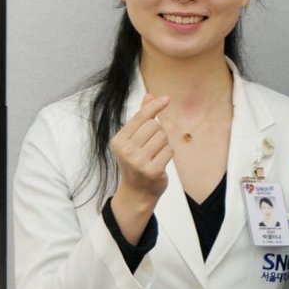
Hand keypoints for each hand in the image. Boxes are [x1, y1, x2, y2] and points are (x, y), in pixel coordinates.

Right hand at [110, 93, 172, 242]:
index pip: (141, 117)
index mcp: (119, 140)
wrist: (136, 192)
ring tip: (155, 155)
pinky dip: (168, 154)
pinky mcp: (151, 171)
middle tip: (152, 146)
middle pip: (155, 126)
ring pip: (163, 137)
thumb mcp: (134, 140)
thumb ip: (141, 118)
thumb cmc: (136, 162)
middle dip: (159, 133)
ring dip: (164, 144)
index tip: (167, 99)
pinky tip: (160, 162)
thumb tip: (149, 95)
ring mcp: (138, 162)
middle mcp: (126, 150)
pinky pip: (169, 151)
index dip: (155, 106)